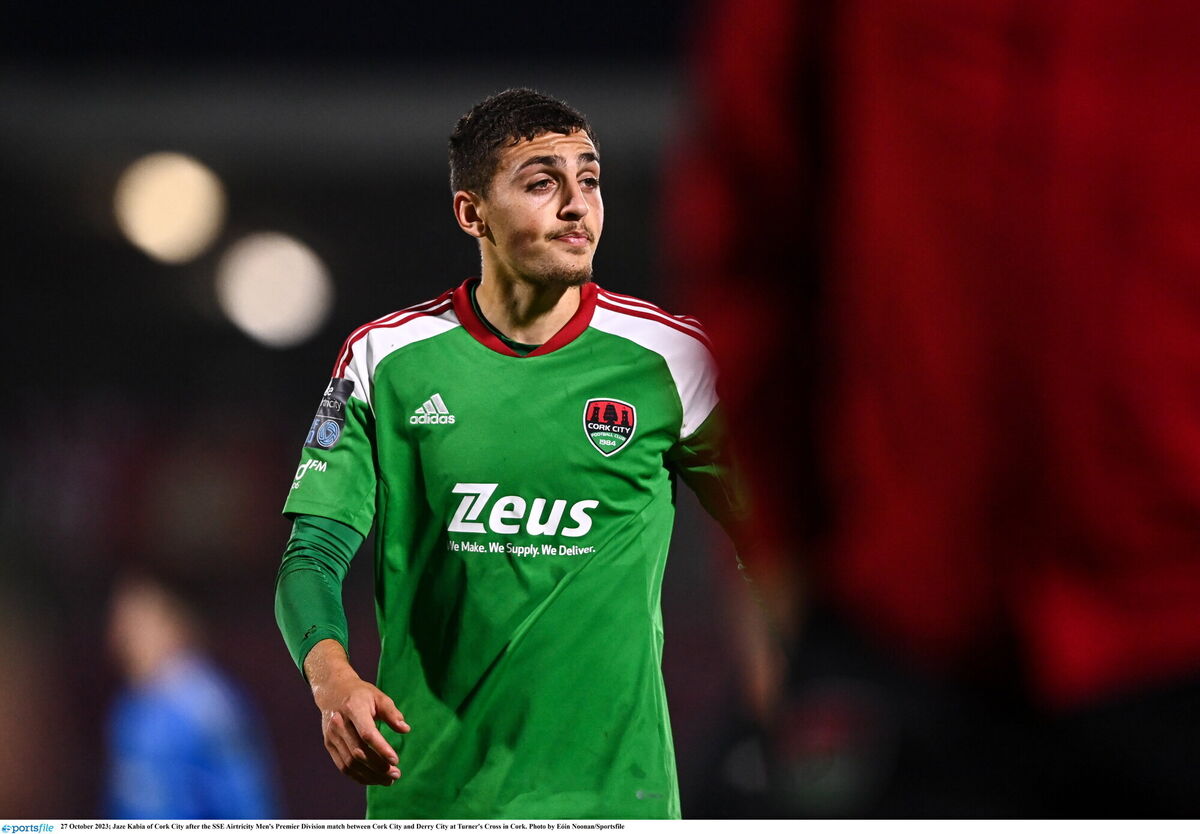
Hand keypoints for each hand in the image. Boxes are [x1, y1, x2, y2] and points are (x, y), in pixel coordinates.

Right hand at [305, 639, 410, 785]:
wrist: (333, 692)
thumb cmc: (361, 694)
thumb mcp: (379, 696)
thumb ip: (392, 713)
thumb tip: (405, 729)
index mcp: (353, 708)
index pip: (366, 733)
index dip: (381, 749)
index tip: (396, 760)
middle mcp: (339, 723)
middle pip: (358, 752)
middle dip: (378, 766)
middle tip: (396, 774)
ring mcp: (331, 736)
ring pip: (350, 763)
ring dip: (370, 775)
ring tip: (388, 779)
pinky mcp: (329, 745)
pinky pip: (343, 766)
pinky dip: (359, 776)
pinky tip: (373, 778)